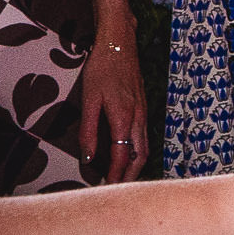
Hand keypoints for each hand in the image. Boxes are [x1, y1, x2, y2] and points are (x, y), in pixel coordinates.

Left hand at [79, 31, 149, 183]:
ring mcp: (143, 111)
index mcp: (124, 118)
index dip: (115, 176)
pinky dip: (138, 151)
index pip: (122, 156)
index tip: (107, 190)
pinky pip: (144, 136)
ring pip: (145, 147)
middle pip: (140, 156)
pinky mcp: (142, 106)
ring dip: (136, 165)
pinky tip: (129, 153)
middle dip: (130, 176)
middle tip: (117, 191)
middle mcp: (138, 118)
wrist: (120, 42)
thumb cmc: (102, 68)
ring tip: (124, 178)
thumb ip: (89, 130)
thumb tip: (89, 158)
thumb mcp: (89, 99)